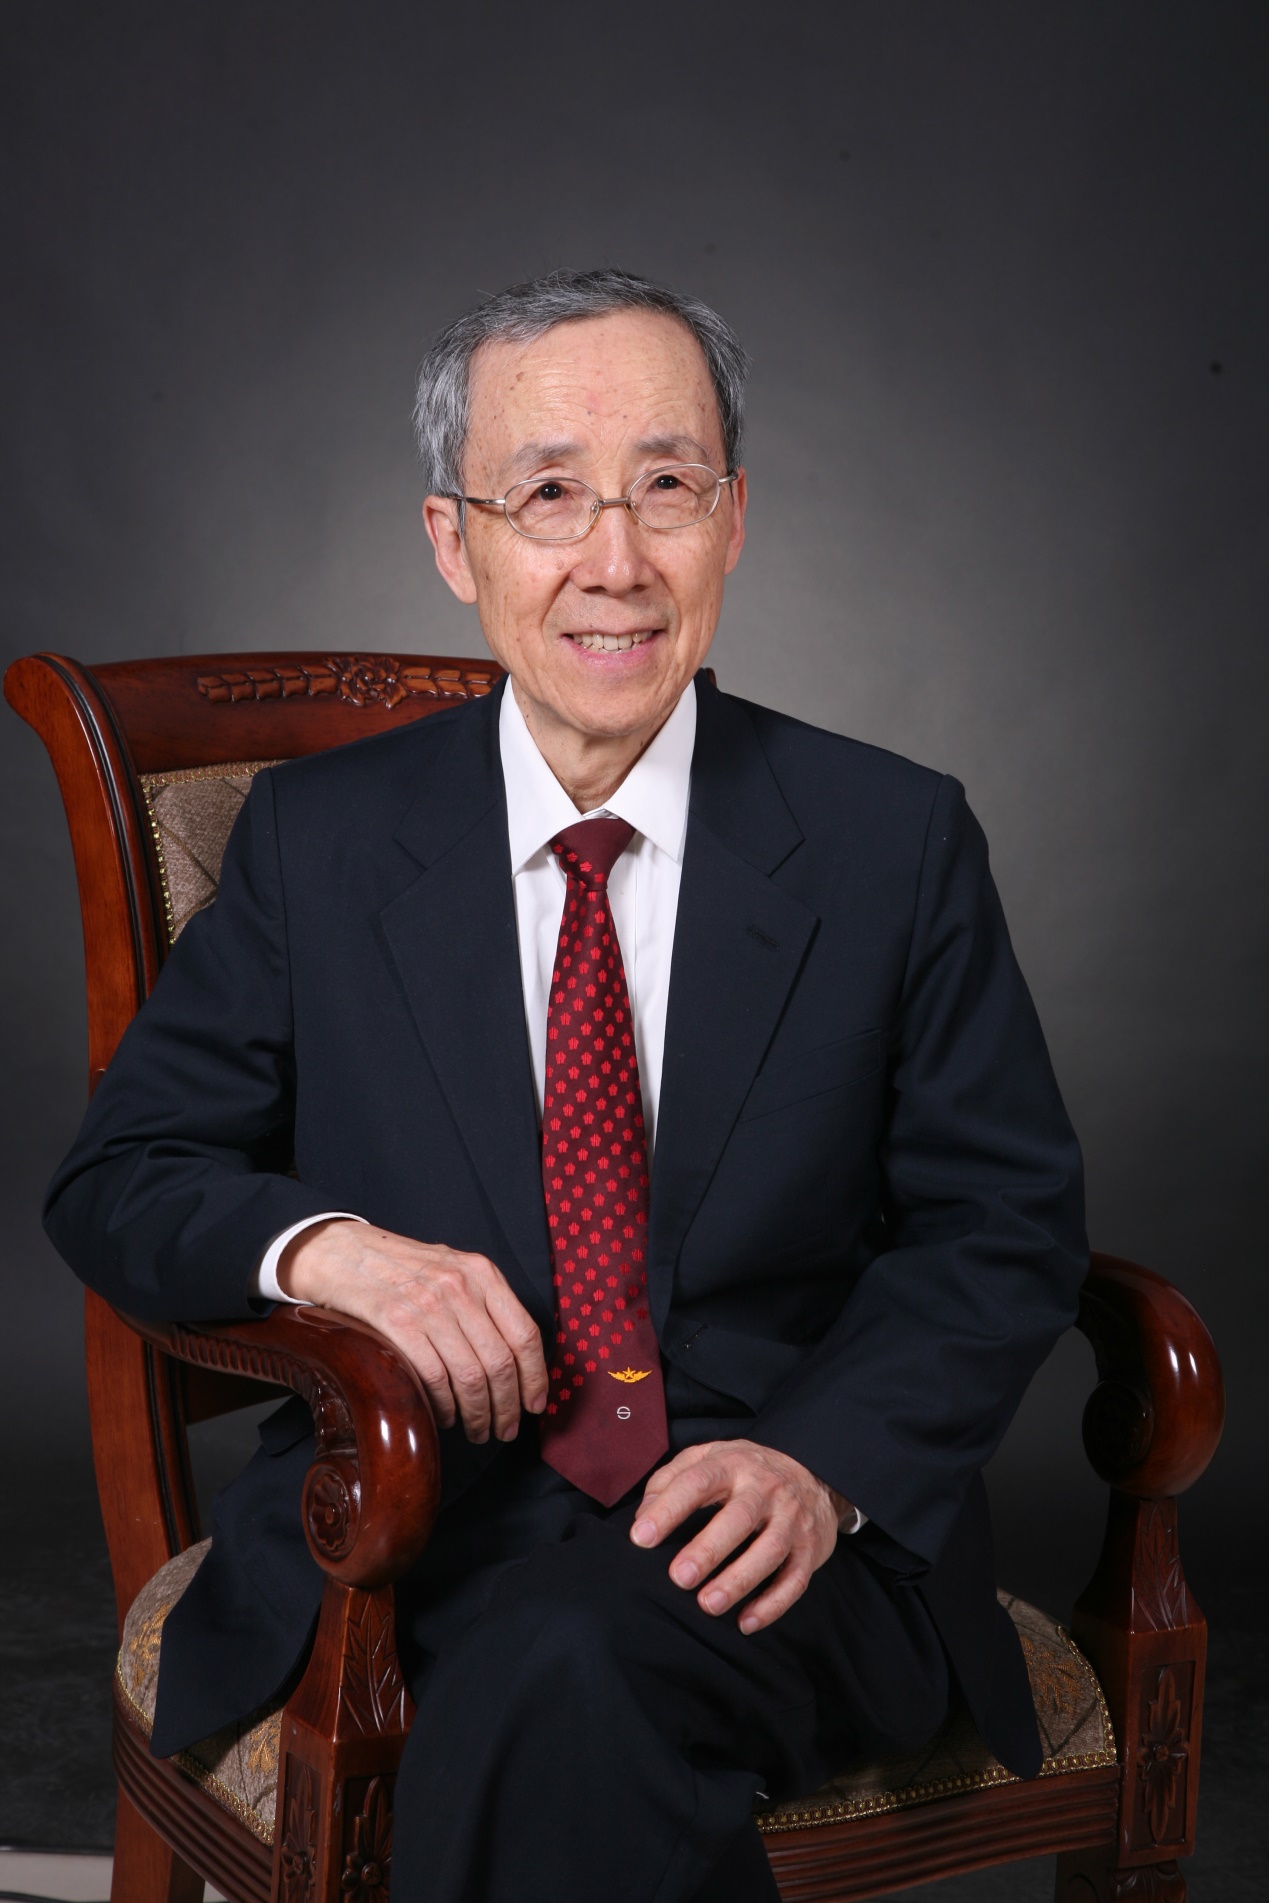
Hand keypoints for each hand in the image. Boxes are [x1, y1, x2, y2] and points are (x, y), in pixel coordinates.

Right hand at [279, 1219, 547, 1443]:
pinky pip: (433, 1378)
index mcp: (482, 1273)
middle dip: (507, 1407)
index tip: (535, 1404)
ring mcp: (427, 1304)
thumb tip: (518, 1360)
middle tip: (505, 1430)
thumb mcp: (454, 1270)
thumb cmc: (404, 1269)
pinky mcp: (395, 1322)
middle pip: (499, 1362)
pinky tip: (445, 1417)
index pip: (525, 1333)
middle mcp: (460, 1287)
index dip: (536, 1377)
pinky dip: (444, 1407)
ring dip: (477, 1415)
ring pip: (470, 1376)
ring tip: (477, 1430)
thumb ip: (485, 1304)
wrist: (344, 1253)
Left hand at [629, 1439, 855, 1634]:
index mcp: (733, 1464)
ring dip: (739, 1580)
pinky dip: (773, 1604)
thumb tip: (643, 1517)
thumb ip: (670, 1480)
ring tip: (707, 1605)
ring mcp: (792, 1518)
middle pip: (739, 1517)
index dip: (669, 1508)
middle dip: (708, 1549)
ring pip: (770, 1549)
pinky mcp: (811, 1548)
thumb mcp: (708, 1458)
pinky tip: (745, 1622)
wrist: (814, 1473)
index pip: (698, 1481)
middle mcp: (765, 1488)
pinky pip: (796, 1579)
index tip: (641, 1538)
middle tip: (678, 1577)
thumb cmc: (746, 1472)